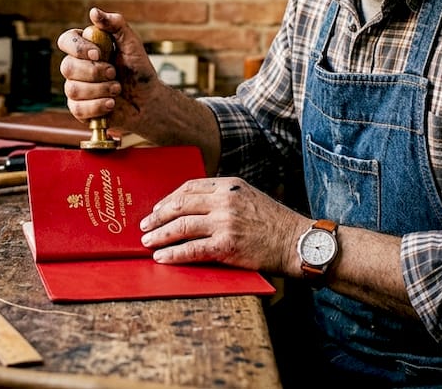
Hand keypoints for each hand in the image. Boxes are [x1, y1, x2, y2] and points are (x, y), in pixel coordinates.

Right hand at [56, 7, 160, 129]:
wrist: (147, 101)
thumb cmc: (139, 71)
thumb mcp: (131, 44)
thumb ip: (115, 25)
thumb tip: (94, 12)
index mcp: (85, 48)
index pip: (66, 41)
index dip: (78, 48)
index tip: (98, 54)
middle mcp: (76, 67)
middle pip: (67, 67)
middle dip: (95, 72)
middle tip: (115, 73)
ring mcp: (76, 89)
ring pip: (73, 89)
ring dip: (100, 89)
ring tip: (117, 89)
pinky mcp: (79, 109)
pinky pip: (78, 108)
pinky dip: (98, 106)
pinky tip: (111, 103)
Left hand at [138, 177, 307, 275]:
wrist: (297, 242)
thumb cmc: (274, 223)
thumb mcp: (249, 197)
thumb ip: (223, 198)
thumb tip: (193, 207)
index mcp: (229, 185)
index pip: (189, 187)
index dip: (168, 199)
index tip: (158, 209)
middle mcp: (224, 200)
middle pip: (180, 205)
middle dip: (157, 217)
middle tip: (144, 226)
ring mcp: (225, 223)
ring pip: (181, 227)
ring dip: (160, 235)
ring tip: (147, 243)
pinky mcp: (226, 246)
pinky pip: (191, 250)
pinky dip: (172, 254)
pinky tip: (162, 258)